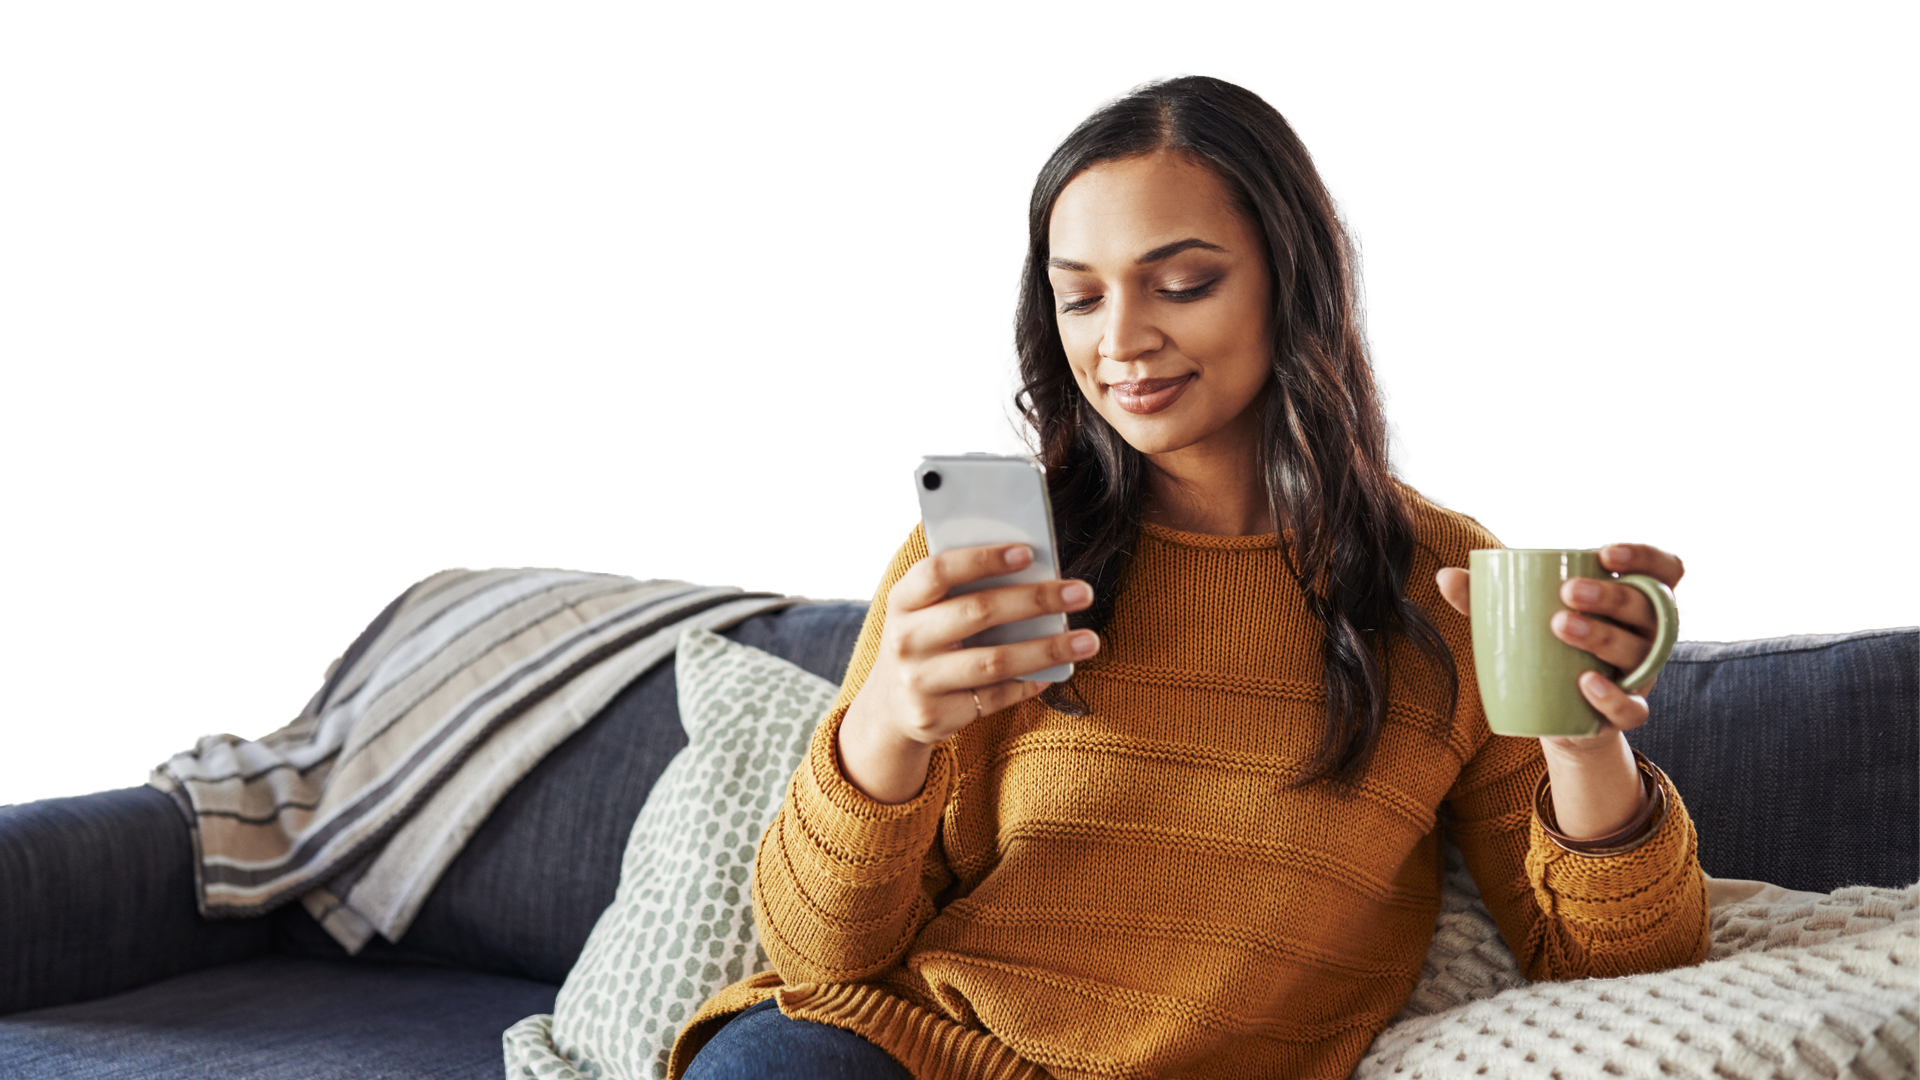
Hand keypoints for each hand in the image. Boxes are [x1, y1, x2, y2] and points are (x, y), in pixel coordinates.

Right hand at [847, 542, 1099, 747]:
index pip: (939, 571)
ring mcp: (918, 682)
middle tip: (1082, 592)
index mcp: (903, 601)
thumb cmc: (924, 642)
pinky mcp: (935, 717)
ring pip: (995, 661)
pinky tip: (1055, 674)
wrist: (888, 708)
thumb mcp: (924, 611)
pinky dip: (1029, 684)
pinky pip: (995, 698)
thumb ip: (961, 589)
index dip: (983, 559)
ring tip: (1088, 640)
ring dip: (1048, 649)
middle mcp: (905, 640)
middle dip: (1036, 600)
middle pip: (978, 612)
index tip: (1028, 552)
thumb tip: (1032, 568)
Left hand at [1435, 542, 1686, 753]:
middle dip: (1610, 597)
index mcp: (1630, 601)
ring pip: (1640, 653)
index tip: (1603, 553)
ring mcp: (1641, 675)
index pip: (1664, 570)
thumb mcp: (1520, 619)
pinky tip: (1585, 682)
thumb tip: (1445, 576)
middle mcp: (1646, 635)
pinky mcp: (1628, 711)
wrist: (1553, 712)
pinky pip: (1635, 708)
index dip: (1645, 557)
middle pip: (1648, 608)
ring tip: (1560, 626)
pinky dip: (1613, 696)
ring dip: (1602, 636)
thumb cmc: (1545, 649)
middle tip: (1566, 593)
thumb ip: (1486, 598)